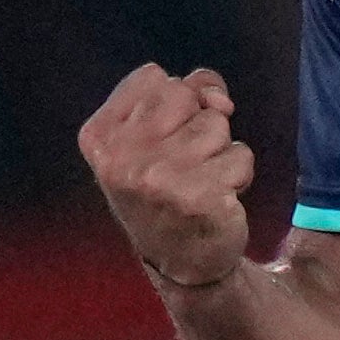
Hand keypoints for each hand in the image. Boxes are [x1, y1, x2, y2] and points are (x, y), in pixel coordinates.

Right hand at [79, 64, 252, 287]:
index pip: (153, 77)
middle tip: (185, 162)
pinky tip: (217, 197)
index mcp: (100, 136)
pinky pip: (240, 155)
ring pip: (216, 124)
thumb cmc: (168, 190)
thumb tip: (219, 98)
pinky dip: (238, 174)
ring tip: (201, 180)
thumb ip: (186, 95)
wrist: (181, 262)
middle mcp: (121, 156)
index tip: (168, 134)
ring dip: (219, 150)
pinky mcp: (198, 196)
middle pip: (184, 94)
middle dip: (197, 123)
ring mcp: (158, 177)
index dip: (175, 100)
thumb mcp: (156, 137)